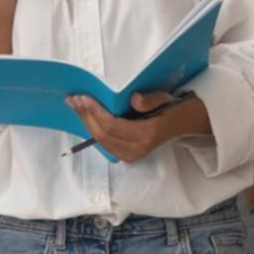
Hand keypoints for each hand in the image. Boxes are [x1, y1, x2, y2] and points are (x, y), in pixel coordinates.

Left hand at [66, 91, 210, 163]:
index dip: (94, 112)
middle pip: (102, 134)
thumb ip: (149, 99)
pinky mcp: (126, 155)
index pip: (111, 125)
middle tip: (73, 99)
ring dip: (86, 122)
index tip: (83, 97)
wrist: (181, 124)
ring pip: (100, 140)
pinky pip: (104, 143)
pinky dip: (92, 128)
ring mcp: (131, 155)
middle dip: (85, 116)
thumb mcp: (163, 98)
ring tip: (75, 105)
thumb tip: (133, 98)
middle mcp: (137, 149)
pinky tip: (85, 115)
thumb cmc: (170, 108)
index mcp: (146, 135)